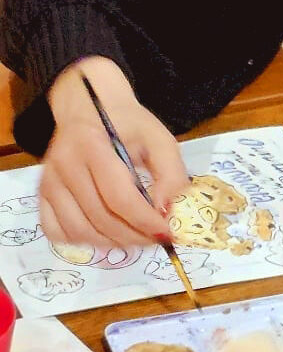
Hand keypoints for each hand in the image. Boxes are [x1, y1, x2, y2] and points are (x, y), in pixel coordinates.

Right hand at [41, 57, 187, 249]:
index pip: (119, 198)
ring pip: (79, 230)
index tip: (169, 232)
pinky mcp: (42, 194)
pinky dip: (84, 242)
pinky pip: (57, 231)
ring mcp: (49, 182)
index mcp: (93, 146)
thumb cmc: (129, 124)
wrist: (89, 108)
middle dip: (135, 236)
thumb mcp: (159, 140)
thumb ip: (171, 174)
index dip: (146, 222)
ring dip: (114, 243)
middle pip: (100, 218)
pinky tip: (107, 235)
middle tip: (158, 238)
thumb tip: (169, 212)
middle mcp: (65, 166)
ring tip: (138, 238)